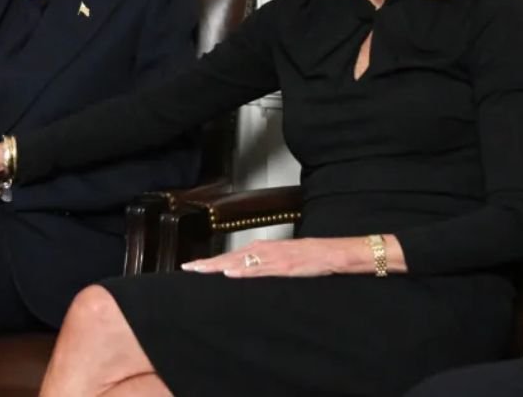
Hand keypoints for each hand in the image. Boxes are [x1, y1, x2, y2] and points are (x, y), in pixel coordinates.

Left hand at [181, 238, 362, 277]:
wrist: (335, 252)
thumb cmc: (311, 256)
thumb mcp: (283, 259)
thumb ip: (265, 264)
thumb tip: (246, 271)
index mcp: (263, 249)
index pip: (231, 256)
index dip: (211, 262)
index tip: (193, 266)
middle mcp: (264, 250)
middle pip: (229, 257)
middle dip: (207, 264)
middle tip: (187, 268)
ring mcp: (272, 257)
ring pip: (239, 261)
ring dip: (218, 266)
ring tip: (199, 270)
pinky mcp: (283, 266)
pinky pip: (259, 269)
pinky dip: (244, 270)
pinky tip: (230, 273)